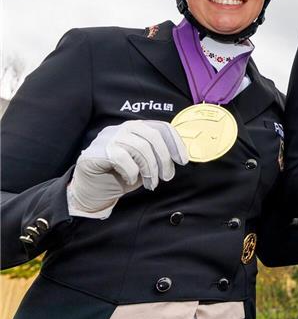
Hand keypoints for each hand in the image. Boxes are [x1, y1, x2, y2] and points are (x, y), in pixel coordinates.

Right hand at [68, 120, 188, 217]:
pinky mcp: (97, 151)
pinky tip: (131, 180)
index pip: (161, 127)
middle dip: (164, 159)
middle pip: (153, 137)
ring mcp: (108, 137)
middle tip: (167, 177)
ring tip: (152, 184)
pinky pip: (123, 158)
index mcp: (136, 128)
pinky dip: (132, 172)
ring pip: (140, 148)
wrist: (93, 191)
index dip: (176, 143)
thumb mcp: (146, 164)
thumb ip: (159, 156)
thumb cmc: (122, 176)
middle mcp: (122, 128)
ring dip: (150, 169)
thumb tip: (180, 157)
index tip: (183, 161)